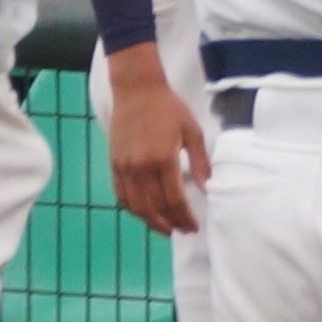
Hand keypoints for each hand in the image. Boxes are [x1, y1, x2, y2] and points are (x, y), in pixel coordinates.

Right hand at [102, 43, 209, 234]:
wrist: (137, 90)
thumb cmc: (168, 108)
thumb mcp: (192, 132)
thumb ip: (200, 162)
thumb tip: (208, 188)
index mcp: (162, 159)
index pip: (174, 199)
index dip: (184, 216)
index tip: (193, 226)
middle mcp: (140, 167)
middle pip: (155, 206)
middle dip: (170, 223)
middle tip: (183, 231)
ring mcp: (124, 167)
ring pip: (136, 205)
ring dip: (151, 221)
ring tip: (165, 228)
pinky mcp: (114, 164)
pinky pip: (121, 195)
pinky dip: (132, 209)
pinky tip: (144, 214)